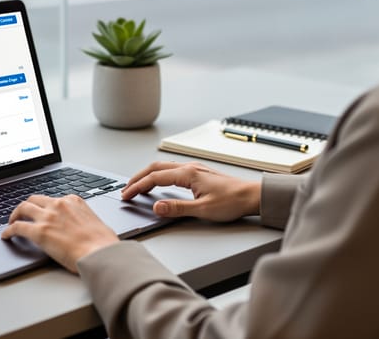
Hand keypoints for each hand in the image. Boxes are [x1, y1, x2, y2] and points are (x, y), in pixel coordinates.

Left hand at [1, 194, 118, 272]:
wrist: (101, 253)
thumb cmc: (103, 243)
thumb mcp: (95, 222)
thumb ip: (82, 220)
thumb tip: (80, 229)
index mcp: (73, 201)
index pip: (52, 199)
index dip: (43, 206)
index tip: (41, 211)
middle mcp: (59, 205)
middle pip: (35, 199)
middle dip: (26, 206)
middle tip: (21, 214)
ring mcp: (48, 217)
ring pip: (23, 208)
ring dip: (15, 214)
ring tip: (11, 222)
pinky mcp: (39, 232)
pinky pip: (17, 228)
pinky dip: (9, 230)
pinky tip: (6, 235)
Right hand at [121, 161, 260, 221]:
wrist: (252, 196)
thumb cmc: (232, 202)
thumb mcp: (203, 210)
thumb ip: (177, 208)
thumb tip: (156, 207)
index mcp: (187, 174)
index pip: (154, 178)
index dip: (138, 187)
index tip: (126, 195)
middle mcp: (189, 168)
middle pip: (155, 168)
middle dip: (138, 178)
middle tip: (126, 190)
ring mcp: (194, 169)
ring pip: (163, 167)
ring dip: (148, 175)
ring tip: (138, 186)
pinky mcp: (199, 173)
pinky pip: (172, 170)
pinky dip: (159, 175)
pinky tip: (159, 183)